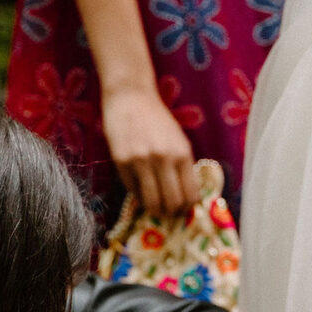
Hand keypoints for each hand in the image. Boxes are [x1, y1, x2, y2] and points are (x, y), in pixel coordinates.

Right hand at [100, 83, 199, 216]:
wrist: (131, 97)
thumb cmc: (157, 119)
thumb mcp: (178, 140)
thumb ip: (182, 166)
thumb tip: (185, 197)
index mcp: (182, 154)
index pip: (190, 194)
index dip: (187, 208)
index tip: (182, 210)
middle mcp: (163, 159)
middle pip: (172, 203)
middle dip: (171, 213)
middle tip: (168, 213)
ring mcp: (141, 161)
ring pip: (151, 202)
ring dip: (154, 209)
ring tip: (154, 208)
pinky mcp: (122, 162)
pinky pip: (133, 190)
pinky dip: (138, 195)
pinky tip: (140, 189)